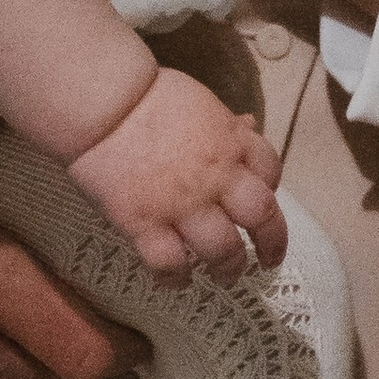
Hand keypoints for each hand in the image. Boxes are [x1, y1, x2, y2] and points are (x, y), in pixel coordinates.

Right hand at [69, 65, 288, 283]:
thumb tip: (247, 126)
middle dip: (271, 243)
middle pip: (261, 216)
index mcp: (231, 142)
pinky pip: (169, 263)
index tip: (263, 203)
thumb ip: (225, 124)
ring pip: (221, 249)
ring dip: (229, 268)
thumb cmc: (150, 97)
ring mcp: (182, 204)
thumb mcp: (201, 103)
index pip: (269, 170)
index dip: (271, 189)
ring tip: (225, 275)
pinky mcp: (145, 224)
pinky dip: (177, 279)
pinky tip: (178, 282)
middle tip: (268, 261)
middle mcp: (216, 177)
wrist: (106, 105)